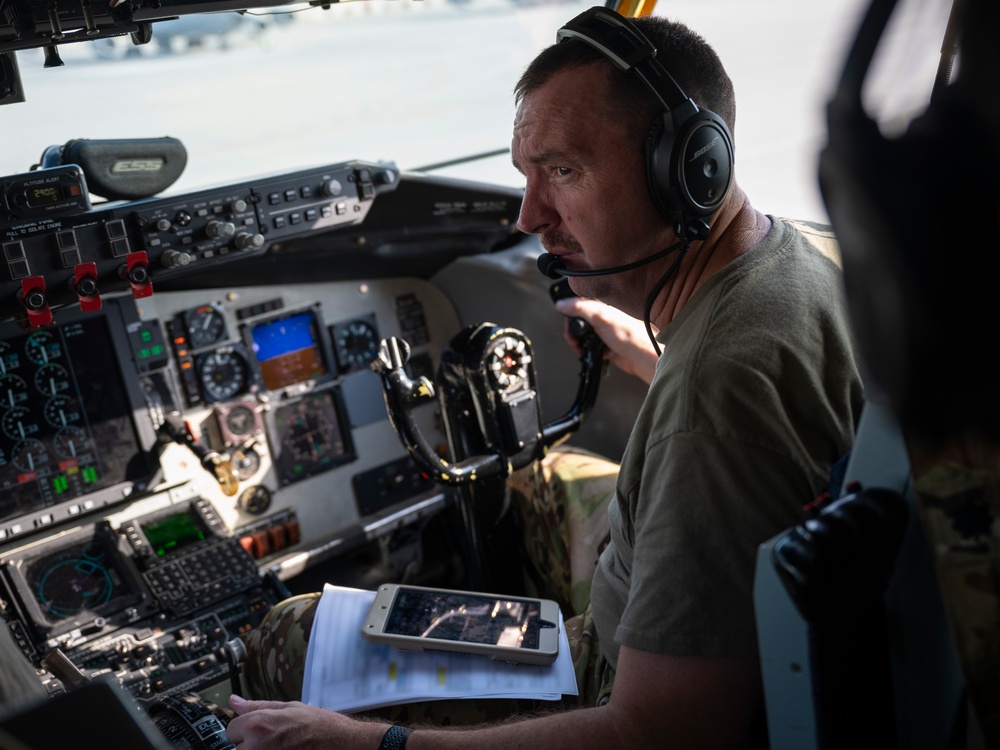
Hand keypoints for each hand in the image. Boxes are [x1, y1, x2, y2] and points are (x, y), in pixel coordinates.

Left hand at [226, 694, 383, 748]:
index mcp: (258, 725)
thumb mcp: (289, 708)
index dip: (247, 728)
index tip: (261, 729)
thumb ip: (257, 706)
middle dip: (253, 742)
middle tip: (277, 739)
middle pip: (239, 746)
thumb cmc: (319, 727)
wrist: (340, 745)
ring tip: (282, 748)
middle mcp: (256, 746)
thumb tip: (235, 701)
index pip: (231, 729)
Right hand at [555, 297, 658, 384]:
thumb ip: (579, 308)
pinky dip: (585, 351)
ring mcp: (603, 333)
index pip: (578, 307)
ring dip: (578, 343)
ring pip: (582, 337)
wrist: (641, 356)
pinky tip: (589, 352)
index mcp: (602, 307)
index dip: (569, 316)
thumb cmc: (630, 335)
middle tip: (573, 339)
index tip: (568, 325)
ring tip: (580, 347)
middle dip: (572, 333)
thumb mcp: (600, 316)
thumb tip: (561, 304)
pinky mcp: (605, 346)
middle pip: (578, 324)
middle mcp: (602, 319)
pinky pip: (589, 348)